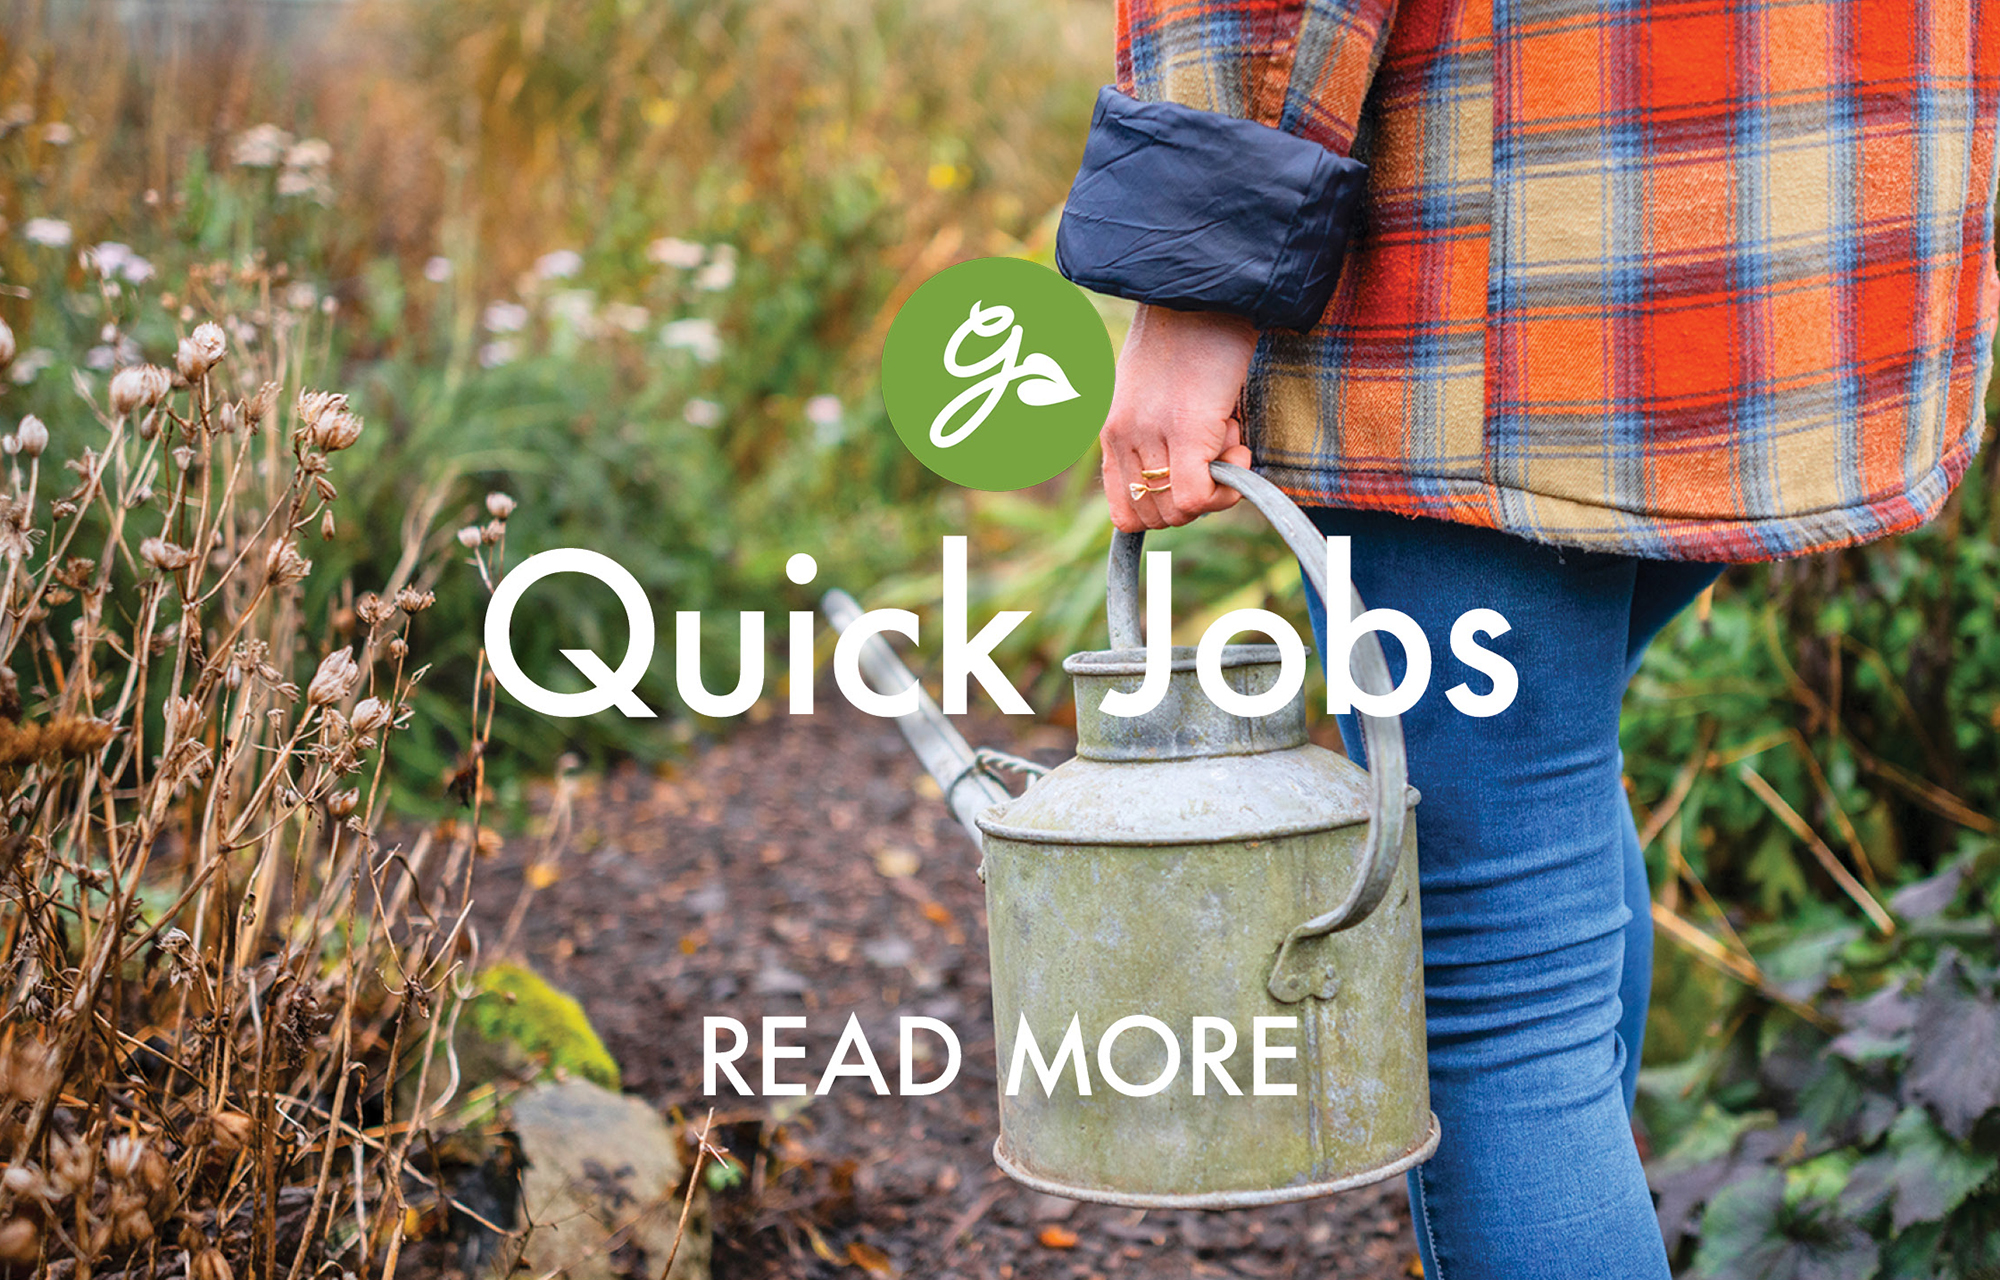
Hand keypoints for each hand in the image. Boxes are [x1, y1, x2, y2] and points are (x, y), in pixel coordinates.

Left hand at [1099, 304, 1257, 531]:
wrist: (1207, 287)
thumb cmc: (1192, 334)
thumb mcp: (1156, 388)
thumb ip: (1156, 431)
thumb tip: (1189, 473)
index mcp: (1112, 430)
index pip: (1124, 511)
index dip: (1168, 508)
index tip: (1195, 476)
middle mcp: (1123, 436)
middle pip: (1154, 518)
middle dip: (1194, 500)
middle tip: (1216, 453)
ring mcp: (1152, 434)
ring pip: (1178, 511)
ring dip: (1214, 487)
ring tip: (1228, 435)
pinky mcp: (1186, 429)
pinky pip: (1196, 497)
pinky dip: (1226, 488)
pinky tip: (1240, 447)